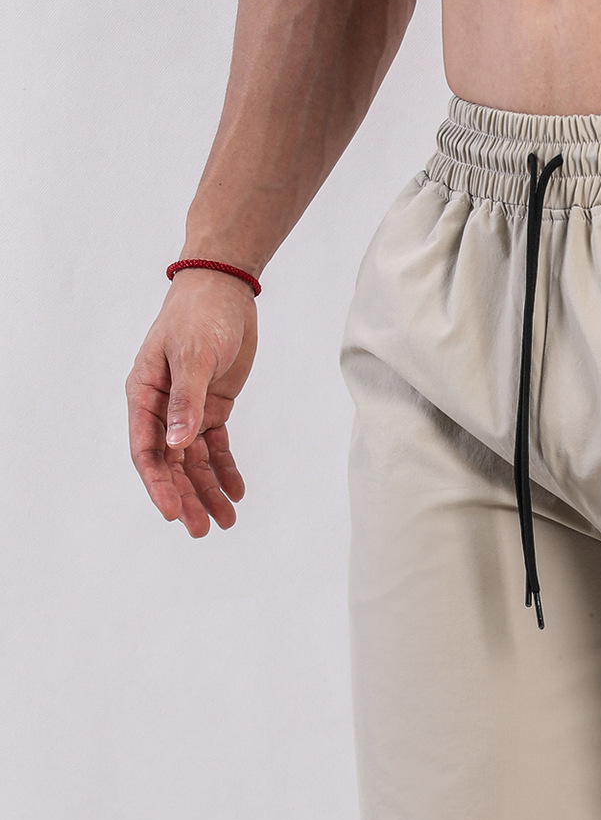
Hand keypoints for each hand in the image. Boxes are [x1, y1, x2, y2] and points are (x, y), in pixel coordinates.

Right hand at [126, 269, 257, 536]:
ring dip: (208, 490)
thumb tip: (177, 445)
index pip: (147, 450)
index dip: (159, 484)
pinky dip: (226, 469)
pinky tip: (237, 491)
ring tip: (226, 520)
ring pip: (194, 461)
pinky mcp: (212, 407)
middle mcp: (162, 407)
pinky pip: (216, 447)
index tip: (174, 513)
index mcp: (144, 394)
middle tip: (203, 530)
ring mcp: (187, 409)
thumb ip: (187, 402)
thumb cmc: (199, 316)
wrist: (223, 290)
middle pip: (171, 464)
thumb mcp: (193, 357)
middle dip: (186, 497)